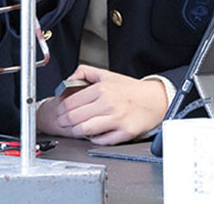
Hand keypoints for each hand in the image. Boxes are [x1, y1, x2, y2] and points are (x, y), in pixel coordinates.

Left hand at [36, 65, 167, 144]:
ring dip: (75, 132)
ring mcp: (117, 119)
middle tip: (61, 123)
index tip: (59, 112)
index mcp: (102, 89)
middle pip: (75, 117)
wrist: (155, 100)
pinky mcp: (126, 132)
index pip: (71, 102)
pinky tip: (92, 135)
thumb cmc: (131, 90)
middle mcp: (108, 103)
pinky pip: (102, 140)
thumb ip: (84, 72)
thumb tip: (67, 80)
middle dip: (64, 122)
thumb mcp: (106, 74)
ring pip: (85, 130)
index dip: (60, 110)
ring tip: (74, 130)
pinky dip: (93, 139)